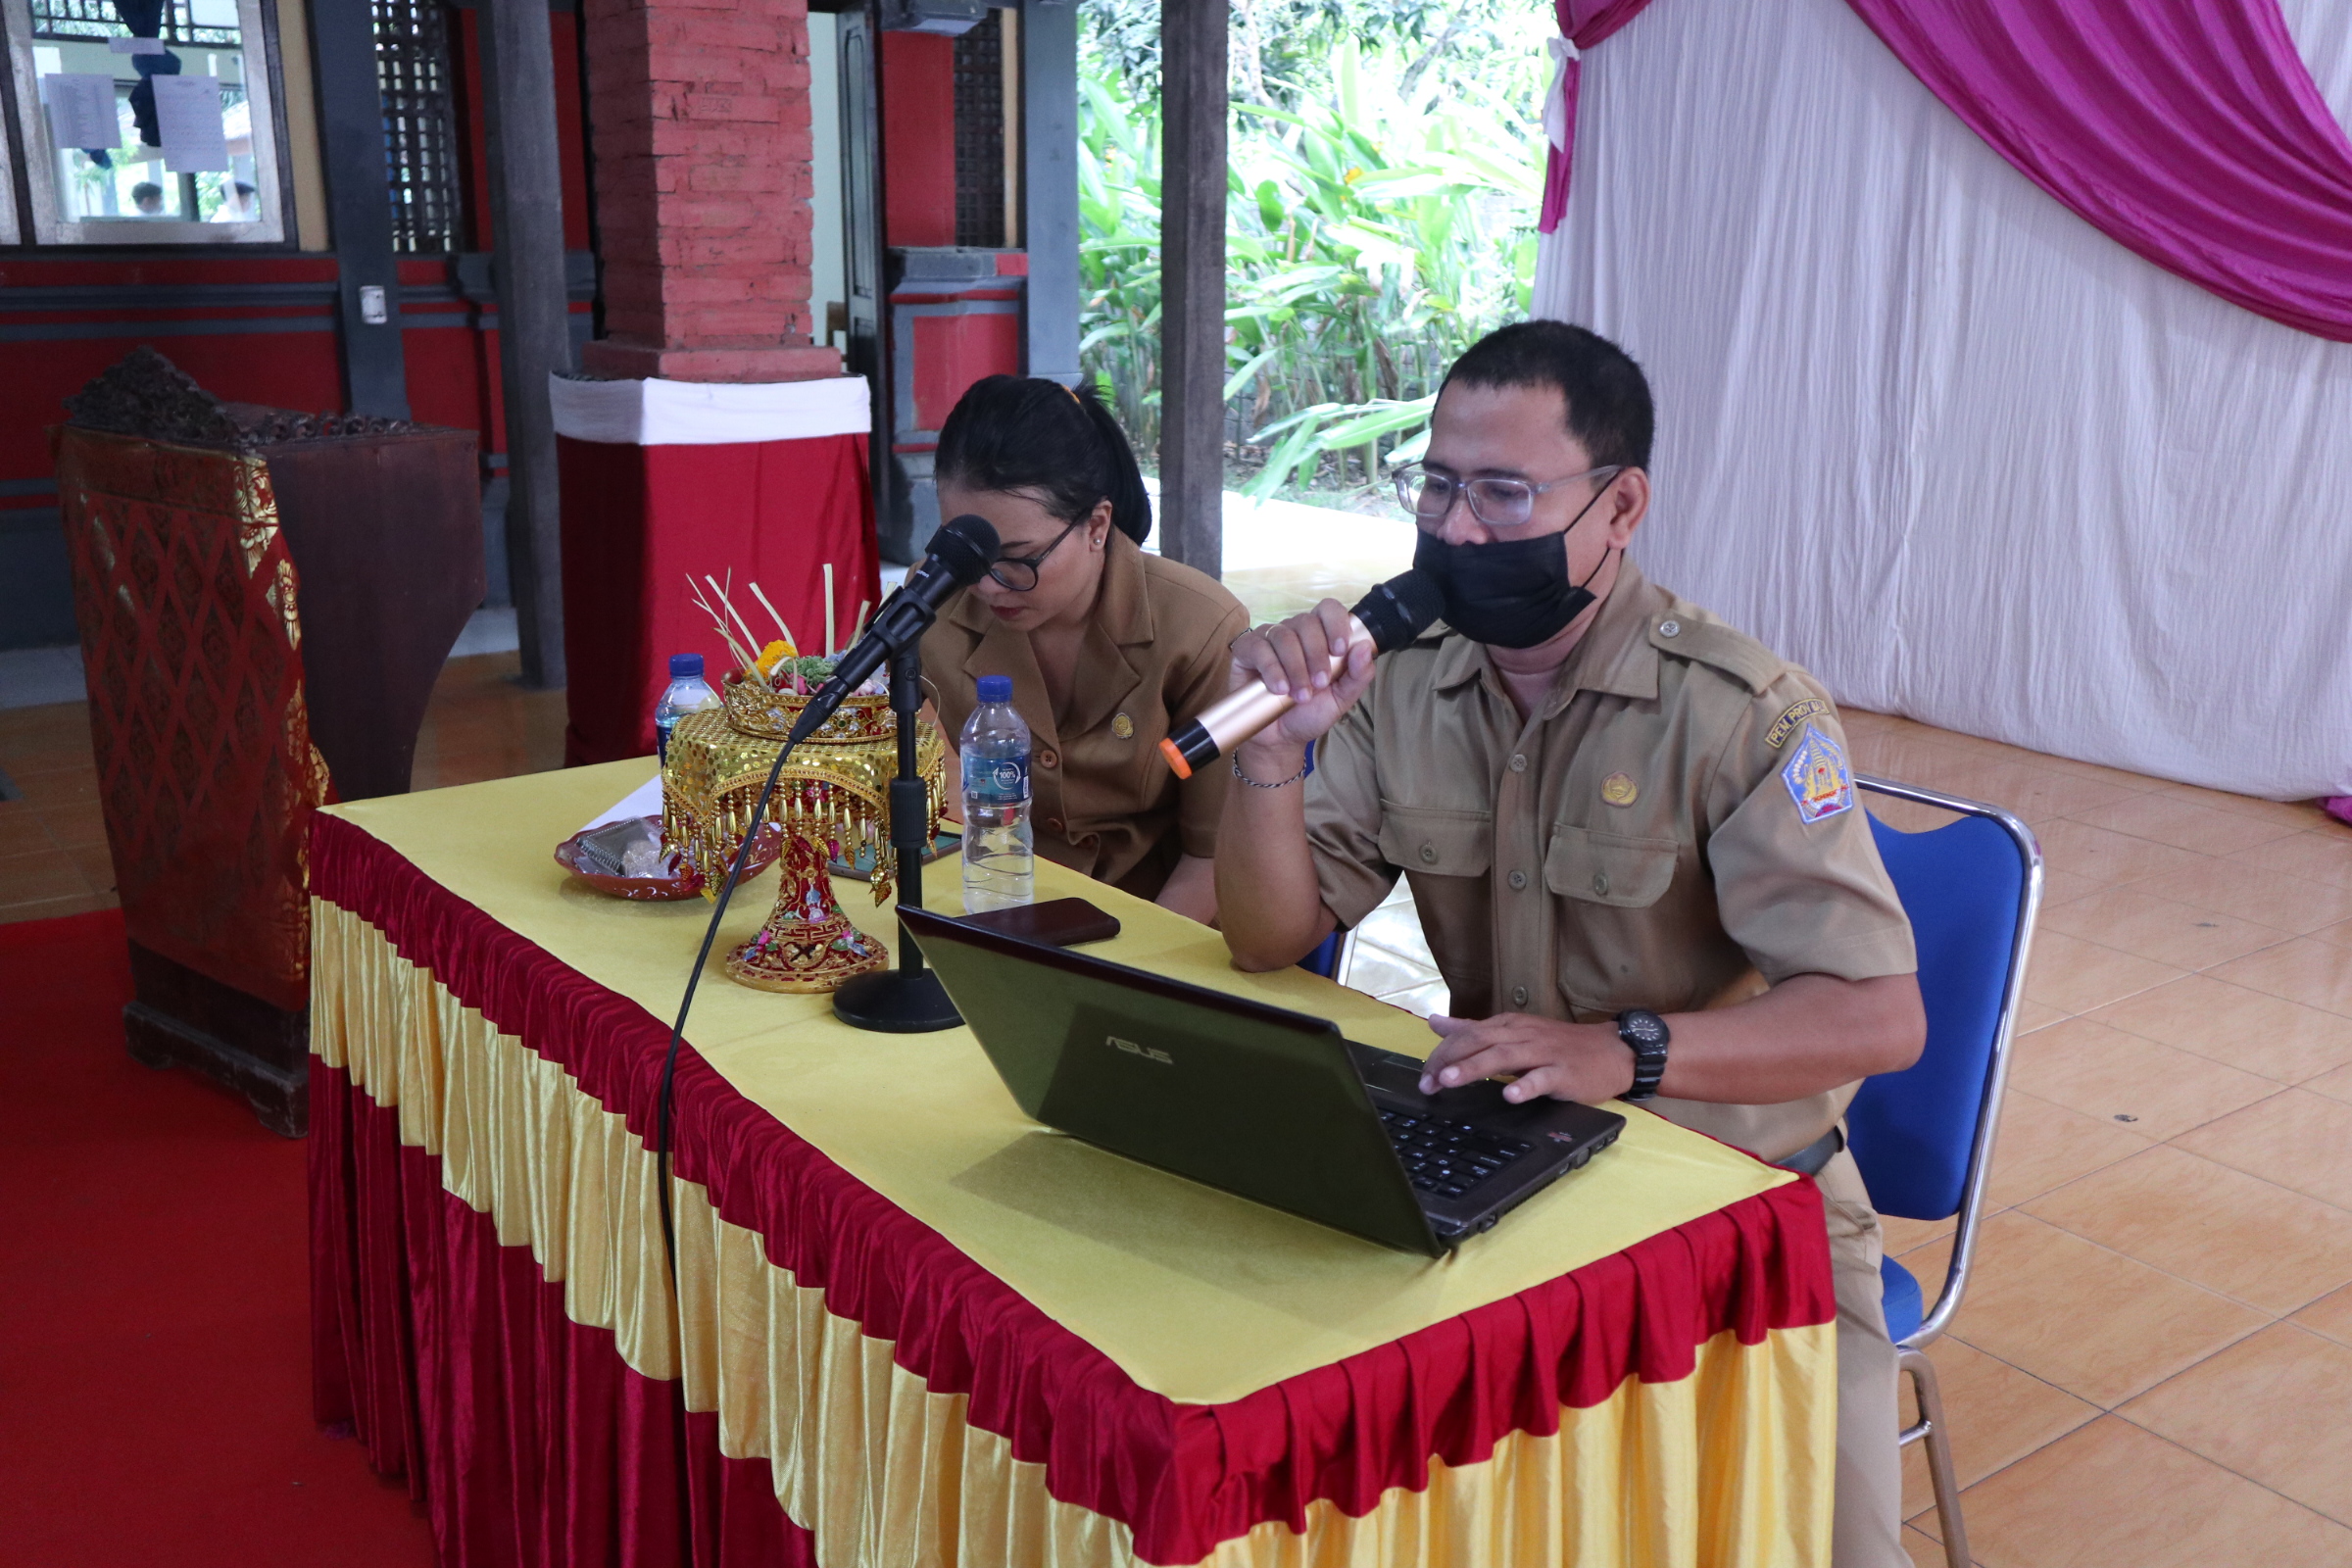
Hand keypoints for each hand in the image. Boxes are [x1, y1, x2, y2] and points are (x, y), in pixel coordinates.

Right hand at [1225, 599, 1378, 753]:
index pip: (1329, 609)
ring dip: (1295, 667)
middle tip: (1319, 684)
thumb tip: (1365, 647)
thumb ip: (1358, 675)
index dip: (1335, 623)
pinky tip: (1279, 688)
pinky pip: (1258, 648)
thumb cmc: (1310, 713)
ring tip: (1299, 695)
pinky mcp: (1247, 651)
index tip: (1339, 650)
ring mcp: (1269, 639)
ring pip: (1283, 636)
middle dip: (1316, 655)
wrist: (1280, 738)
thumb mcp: (1341, 699)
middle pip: (1306, 622)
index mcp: (1321, 636)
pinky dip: (1271, 669)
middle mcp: (1295, 632)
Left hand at [1419, 1013, 1637, 1105]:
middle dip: (1450, 1060)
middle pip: (1480, 1041)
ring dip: (1475, 1068)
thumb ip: (1474, 1029)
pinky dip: (1526, 1087)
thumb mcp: (1514, 1032)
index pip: (1468, 1034)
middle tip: (1429, 1082)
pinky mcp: (1565, 1073)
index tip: (1425, 1076)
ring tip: (1452, 1081)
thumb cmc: (1560, 1046)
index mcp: (1509, 1025)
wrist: (1613, 1051)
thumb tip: (1435, 1023)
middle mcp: (1523, 1035)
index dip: (1443, 1054)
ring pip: (1505, 1056)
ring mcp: (1544, 1053)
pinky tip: (1510, 1096)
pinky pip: (1543, 1078)